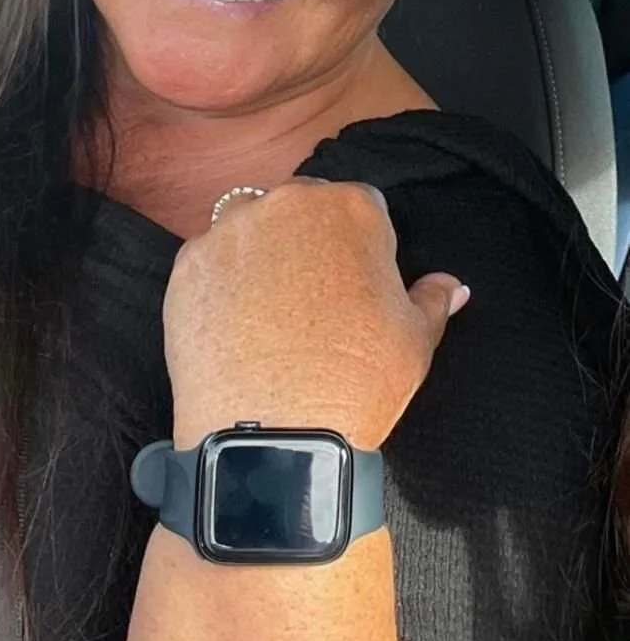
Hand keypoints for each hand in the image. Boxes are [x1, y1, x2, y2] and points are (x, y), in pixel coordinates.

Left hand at [164, 178, 468, 451]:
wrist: (273, 436)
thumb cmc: (357, 384)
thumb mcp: (416, 342)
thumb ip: (433, 299)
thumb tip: (453, 285)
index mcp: (351, 208)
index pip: (361, 205)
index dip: (361, 244)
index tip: (356, 282)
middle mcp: (287, 203)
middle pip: (301, 206)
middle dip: (308, 238)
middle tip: (313, 298)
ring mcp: (230, 231)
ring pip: (249, 225)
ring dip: (260, 250)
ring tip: (269, 309)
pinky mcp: (187, 265)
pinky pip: (208, 261)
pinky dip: (220, 283)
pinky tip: (233, 326)